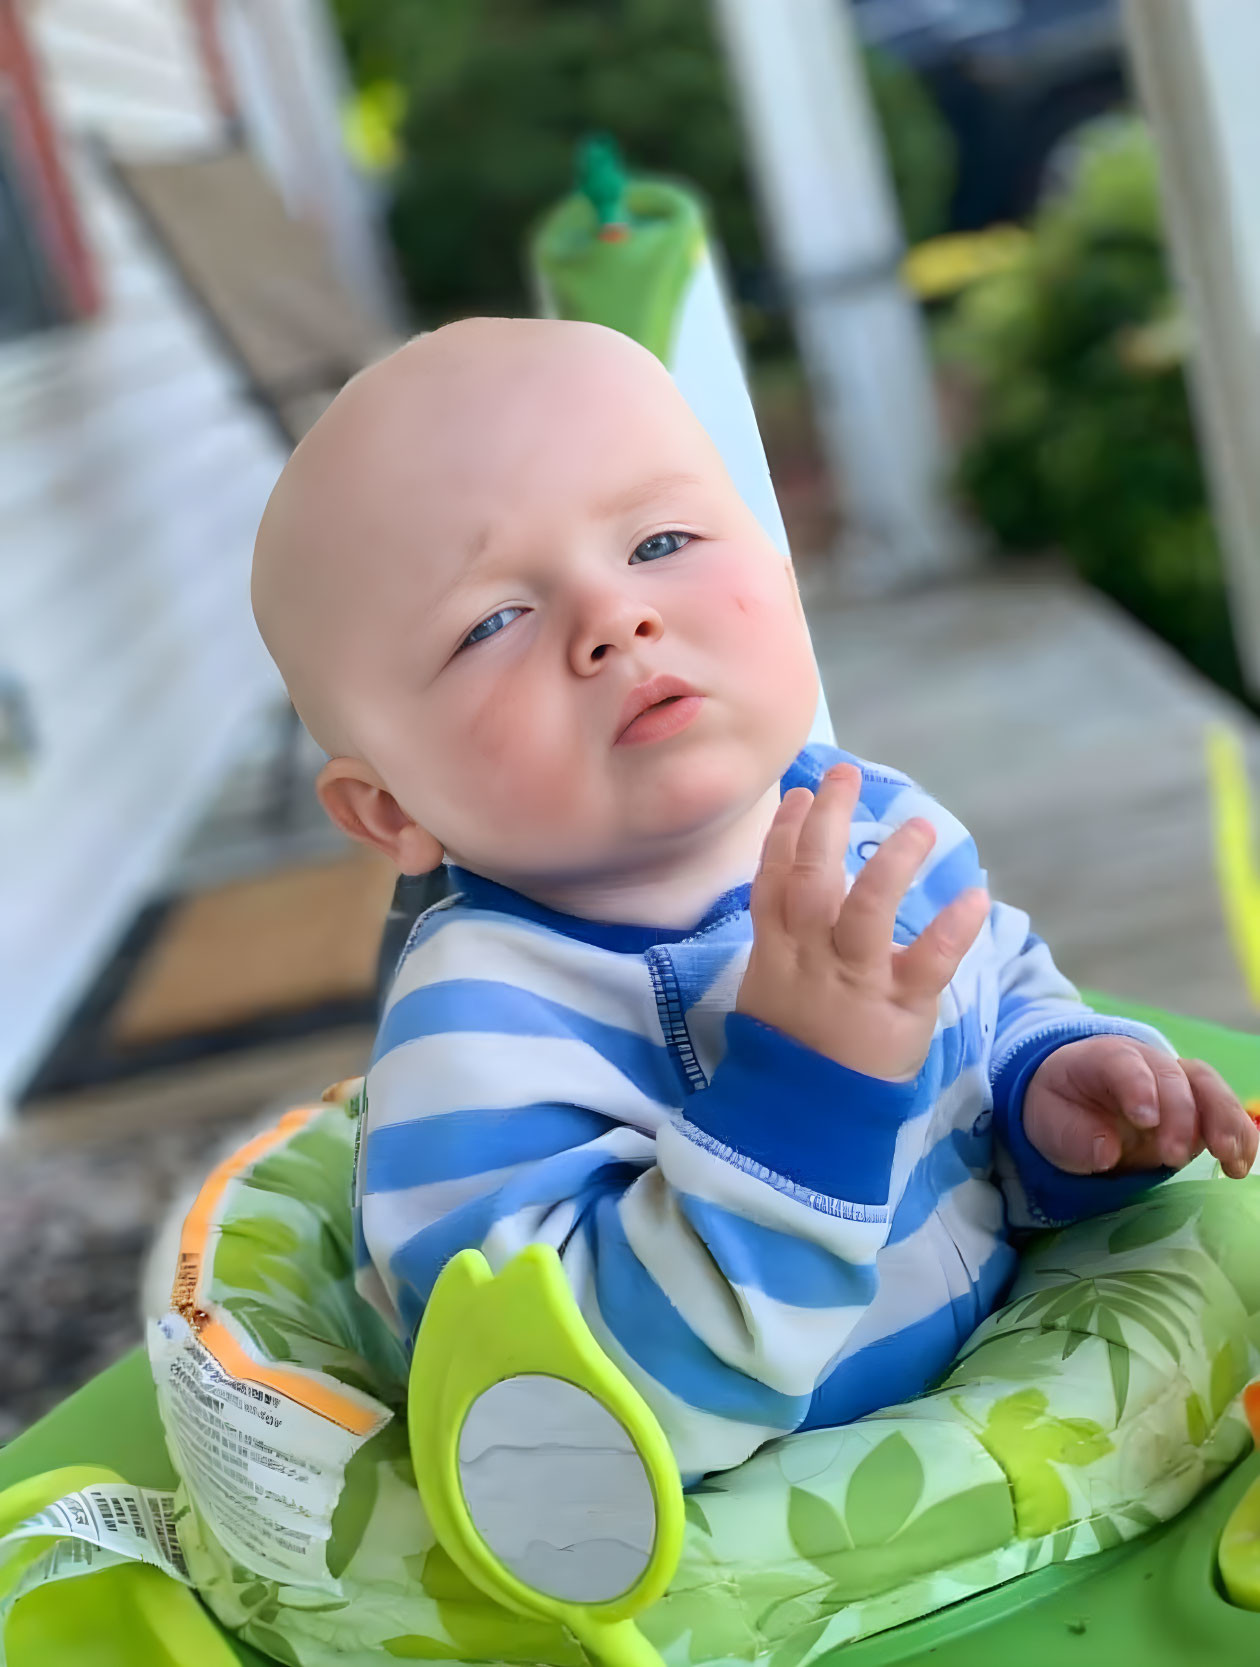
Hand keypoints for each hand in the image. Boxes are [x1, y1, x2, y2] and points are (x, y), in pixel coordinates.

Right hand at [737, 764, 989, 1080]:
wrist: (804, 1121)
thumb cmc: (793, 1054)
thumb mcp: (768, 995)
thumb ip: (783, 944)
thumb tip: (792, 898)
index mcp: (776, 953)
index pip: (773, 881)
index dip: (785, 834)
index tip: (799, 794)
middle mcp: (810, 958)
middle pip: (812, 879)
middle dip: (824, 822)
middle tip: (841, 775)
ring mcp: (854, 981)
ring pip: (866, 912)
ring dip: (892, 864)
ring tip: (918, 827)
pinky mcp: (898, 1008)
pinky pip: (927, 964)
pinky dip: (951, 930)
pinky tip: (975, 898)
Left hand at [1023, 1035, 1258, 1179]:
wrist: (1076, 1100)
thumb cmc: (1061, 1106)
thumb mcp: (1048, 1119)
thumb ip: (1072, 1134)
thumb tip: (1107, 1152)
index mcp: (1104, 1057)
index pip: (1124, 1064)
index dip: (1138, 1088)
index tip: (1144, 1121)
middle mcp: (1147, 1063)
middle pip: (1173, 1077)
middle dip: (1180, 1115)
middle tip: (1173, 1157)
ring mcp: (1177, 1084)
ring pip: (1209, 1088)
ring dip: (1223, 1122)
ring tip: (1228, 1159)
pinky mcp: (1198, 1110)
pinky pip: (1226, 1114)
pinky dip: (1240, 1136)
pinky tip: (1239, 1166)